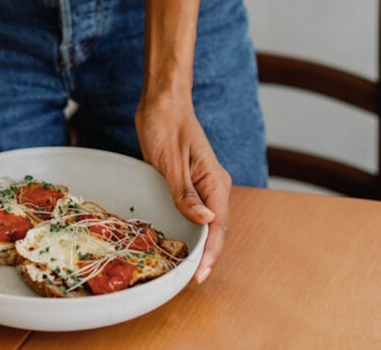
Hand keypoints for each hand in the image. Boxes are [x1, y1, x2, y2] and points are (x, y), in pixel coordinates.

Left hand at [134, 90, 230, 284]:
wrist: (161, 101)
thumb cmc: (166, 124)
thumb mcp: (171, 160)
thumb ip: (186, 194)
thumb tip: (207, 223)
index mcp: (215, 181)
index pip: (219, 227)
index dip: (210, 254)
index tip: (198, 275)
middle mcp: (214, 185)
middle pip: (215, 230)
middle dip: (205, 256)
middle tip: (187, 279)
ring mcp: (203, 185)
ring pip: (206, 223)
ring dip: (198, 245)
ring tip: (183, 269)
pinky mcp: (190, 183)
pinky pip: (194, 212)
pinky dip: (190, 229)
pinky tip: (179, 242)